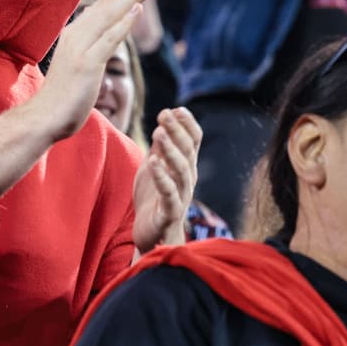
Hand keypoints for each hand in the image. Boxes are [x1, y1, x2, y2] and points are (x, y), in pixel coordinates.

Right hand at [32, 0, 162, 143]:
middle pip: (109, 5)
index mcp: (73, 34)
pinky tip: (137, 9)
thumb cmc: (63, 96)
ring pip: (110, 15)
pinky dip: (124, 22)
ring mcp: (80, 48)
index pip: (102, 7)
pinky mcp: (87, 63)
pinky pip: (108, 39)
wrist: (45, 117)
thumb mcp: (77, 64)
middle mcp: (75, 35)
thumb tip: (105, 40)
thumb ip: (90, 49)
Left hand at [132, 107, 200, 251]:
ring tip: (159, 132)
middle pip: (188, 151)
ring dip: (171, 150)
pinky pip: (169, 193)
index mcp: (186, 166)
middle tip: (165, 113)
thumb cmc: (154, 199)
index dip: (187, 124)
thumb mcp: (154, 166)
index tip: (176, 109)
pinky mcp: (170, 213)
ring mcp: (181, 196)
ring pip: (181, 170)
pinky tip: (153, 162)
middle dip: (177, 131)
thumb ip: (160, 145)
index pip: (194, 141)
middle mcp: (188, 179)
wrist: (152, 236)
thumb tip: (166, 116)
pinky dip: (162, 177)